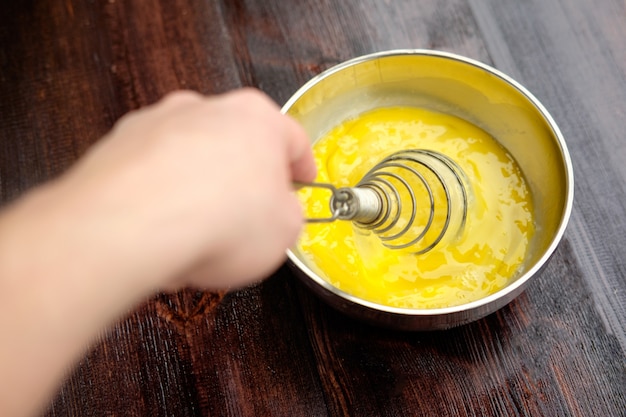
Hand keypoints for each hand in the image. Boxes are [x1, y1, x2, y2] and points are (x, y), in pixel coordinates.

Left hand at [49, 88, 316, 289]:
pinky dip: (161, 195)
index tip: (301, 182)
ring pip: (191, 155)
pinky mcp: (119, 144)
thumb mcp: (285, 232)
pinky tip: (163, 231)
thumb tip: (278, 213)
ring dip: (200, 185)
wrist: (132, 228)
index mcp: (257, 118)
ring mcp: (158, 122)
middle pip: (237, 142)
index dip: (301, 166)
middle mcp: (206, 109)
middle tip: (250, 214)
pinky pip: (152, 171)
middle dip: (245, 176)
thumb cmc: (216, 223)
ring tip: (199, 233)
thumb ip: (288, 214)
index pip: (293, 139)